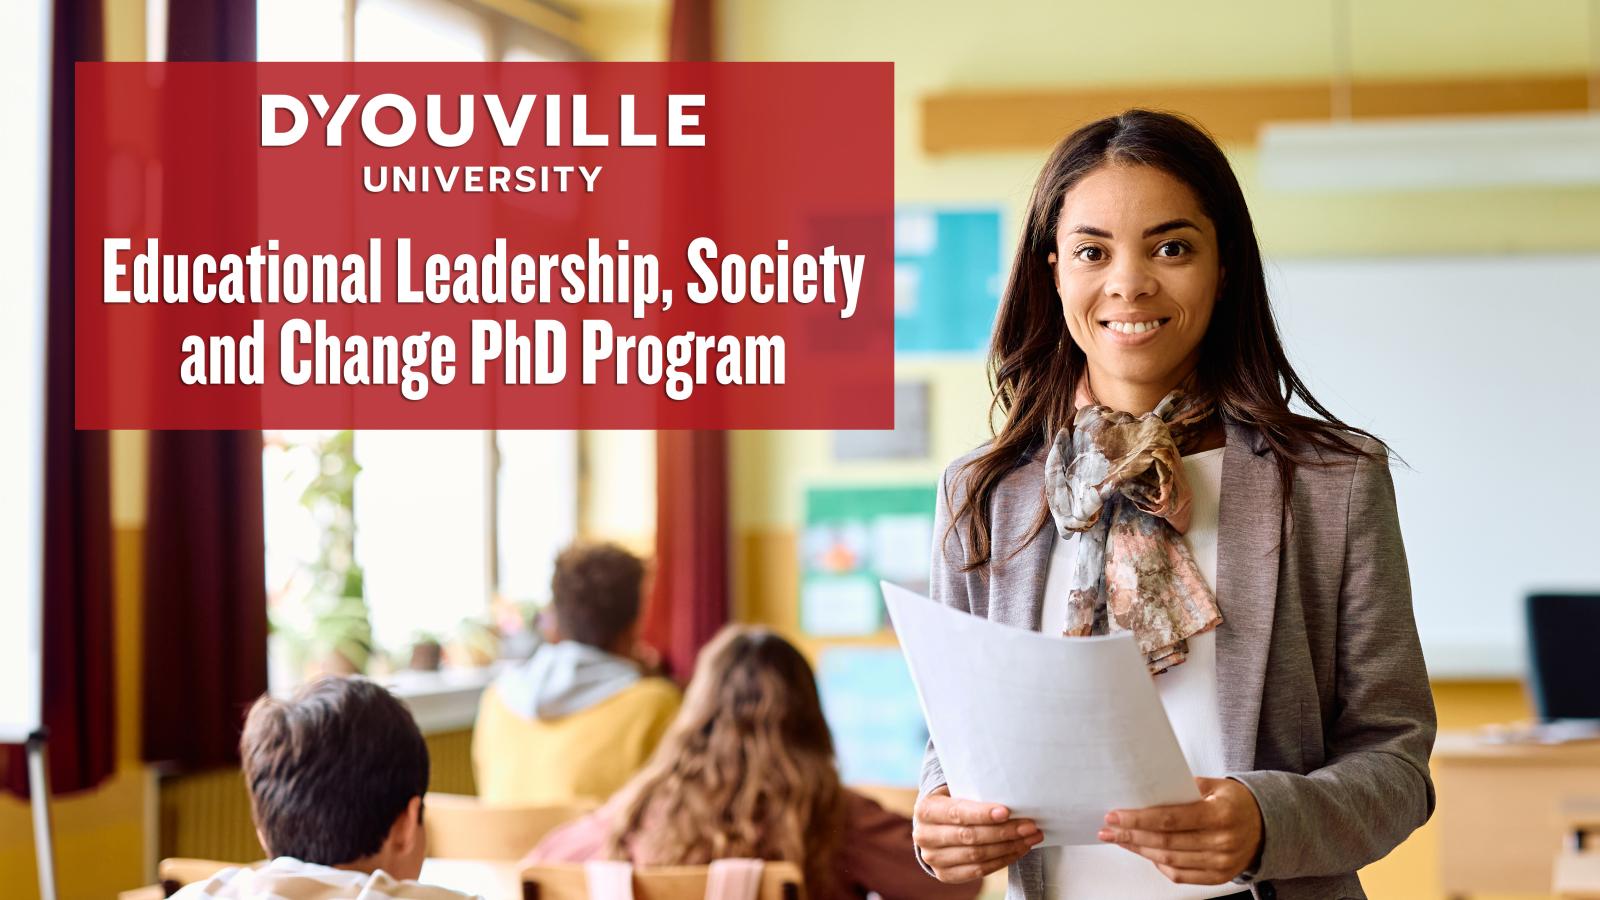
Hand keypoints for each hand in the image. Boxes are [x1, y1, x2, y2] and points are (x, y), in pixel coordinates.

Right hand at [912, 785, 1043, 883]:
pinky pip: (979, 871)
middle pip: (971, 836)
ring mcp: (933, 858)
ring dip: (1009, 847)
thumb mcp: (954, 791)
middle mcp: (925, 836)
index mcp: (926, 809)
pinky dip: (1002, 861)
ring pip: (977, 855)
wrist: (934, 827)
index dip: (982, 814)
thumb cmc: (952, 803)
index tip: (1007, 812)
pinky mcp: (945, 875)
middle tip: (1030, 826)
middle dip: (1004, 831)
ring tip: (1030, 838)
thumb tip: (1011, 791)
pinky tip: (1018, 850)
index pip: (957, 813)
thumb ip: (973, 791)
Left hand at [1098, 776, 1262, 884]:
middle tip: (1108, 828)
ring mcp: (1220, 863)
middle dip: (1131, 835)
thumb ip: (1185, 787)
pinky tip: (1144, 852)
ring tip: (1120, 839)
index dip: (1139, 819)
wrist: (1268, 826)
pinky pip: (1181, 875)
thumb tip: (1149, 788)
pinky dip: (1159, 865)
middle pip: (1165, 842)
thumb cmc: (1237, 802)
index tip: (1115, 815)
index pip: (1170, 819)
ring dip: (1139, 850)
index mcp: (1220, 815)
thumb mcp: (1217, 785)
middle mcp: (1221, 842)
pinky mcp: (1218, 877)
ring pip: (1168, 861)